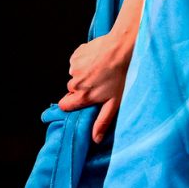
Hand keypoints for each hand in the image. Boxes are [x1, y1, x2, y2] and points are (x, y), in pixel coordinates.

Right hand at [57, 28, 134, 142]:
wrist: (124, 48)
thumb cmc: (123, 75)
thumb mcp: (115, 102)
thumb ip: (102, 121)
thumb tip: (95, 139)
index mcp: (82, 96)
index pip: (64, 105)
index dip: (72, 104)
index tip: (81, 100)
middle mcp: (75, 82)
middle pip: (72, 89)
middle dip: (83, 88)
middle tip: (99, 83)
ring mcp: (74, 68)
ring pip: (75, 75)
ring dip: (85, 74)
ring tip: (102, 70)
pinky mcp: (77, 55)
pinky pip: (77, 62)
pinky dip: (85, 61)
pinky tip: (98, 60)